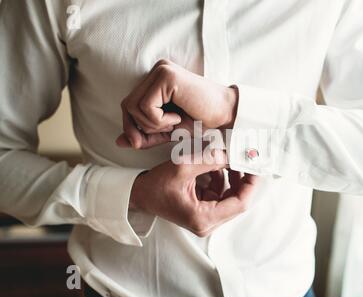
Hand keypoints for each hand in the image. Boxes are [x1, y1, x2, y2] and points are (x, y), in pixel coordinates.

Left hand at [116, 59, 237, 148]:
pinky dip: (159, 120)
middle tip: (165, 131)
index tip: (145, 140)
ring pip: (134, 106)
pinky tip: (177, 118)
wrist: (226, 116)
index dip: (132, 126)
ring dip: (152, 124)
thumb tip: (119, 142)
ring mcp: (162, 71)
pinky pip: (146, 106)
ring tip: (174, 123)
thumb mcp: (167, 131)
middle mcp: (157, 70)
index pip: (128, 104)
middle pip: (127, 104)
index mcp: (156, 79)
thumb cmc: (200, 121)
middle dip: (139, 127)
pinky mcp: (167, 76)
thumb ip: (145, 135)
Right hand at [129, 152, 256, 236]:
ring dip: (234, 177)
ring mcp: (206, 218)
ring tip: (232, 157)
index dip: (252, 183)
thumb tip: (231, 153)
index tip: (255, 165)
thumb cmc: (156, 185)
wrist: (139, 194)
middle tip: (246, 158)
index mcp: (204, 218)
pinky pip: (221, 194)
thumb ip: (208, 159)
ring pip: (230, 196)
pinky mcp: (203, 210)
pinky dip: (222, 179)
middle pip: (238, 200)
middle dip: (244, 178)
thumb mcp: (182, 167)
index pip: (240, 203)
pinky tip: (217, 165)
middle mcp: (207, 222)